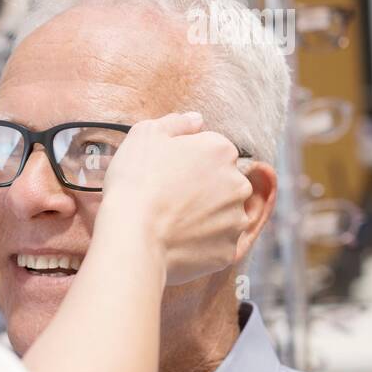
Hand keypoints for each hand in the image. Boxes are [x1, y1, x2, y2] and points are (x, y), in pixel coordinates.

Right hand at [98, 112, 252, 285]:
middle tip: (168, 198)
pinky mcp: (228, 251)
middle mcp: (238, 183)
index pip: (211, 150)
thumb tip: (196, 120)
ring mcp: (236, 220)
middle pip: (223, 182)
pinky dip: (200, 243)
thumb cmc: (136, 181)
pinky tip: (176, 242)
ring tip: (170, 223)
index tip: (166, 173)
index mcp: (221, 150)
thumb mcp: (144, 135)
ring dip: (204, 216)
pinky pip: (216, 244)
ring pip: (222, 214)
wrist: (133, 236)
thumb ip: (176, 122)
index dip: (187, 161)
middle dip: (202, 188)